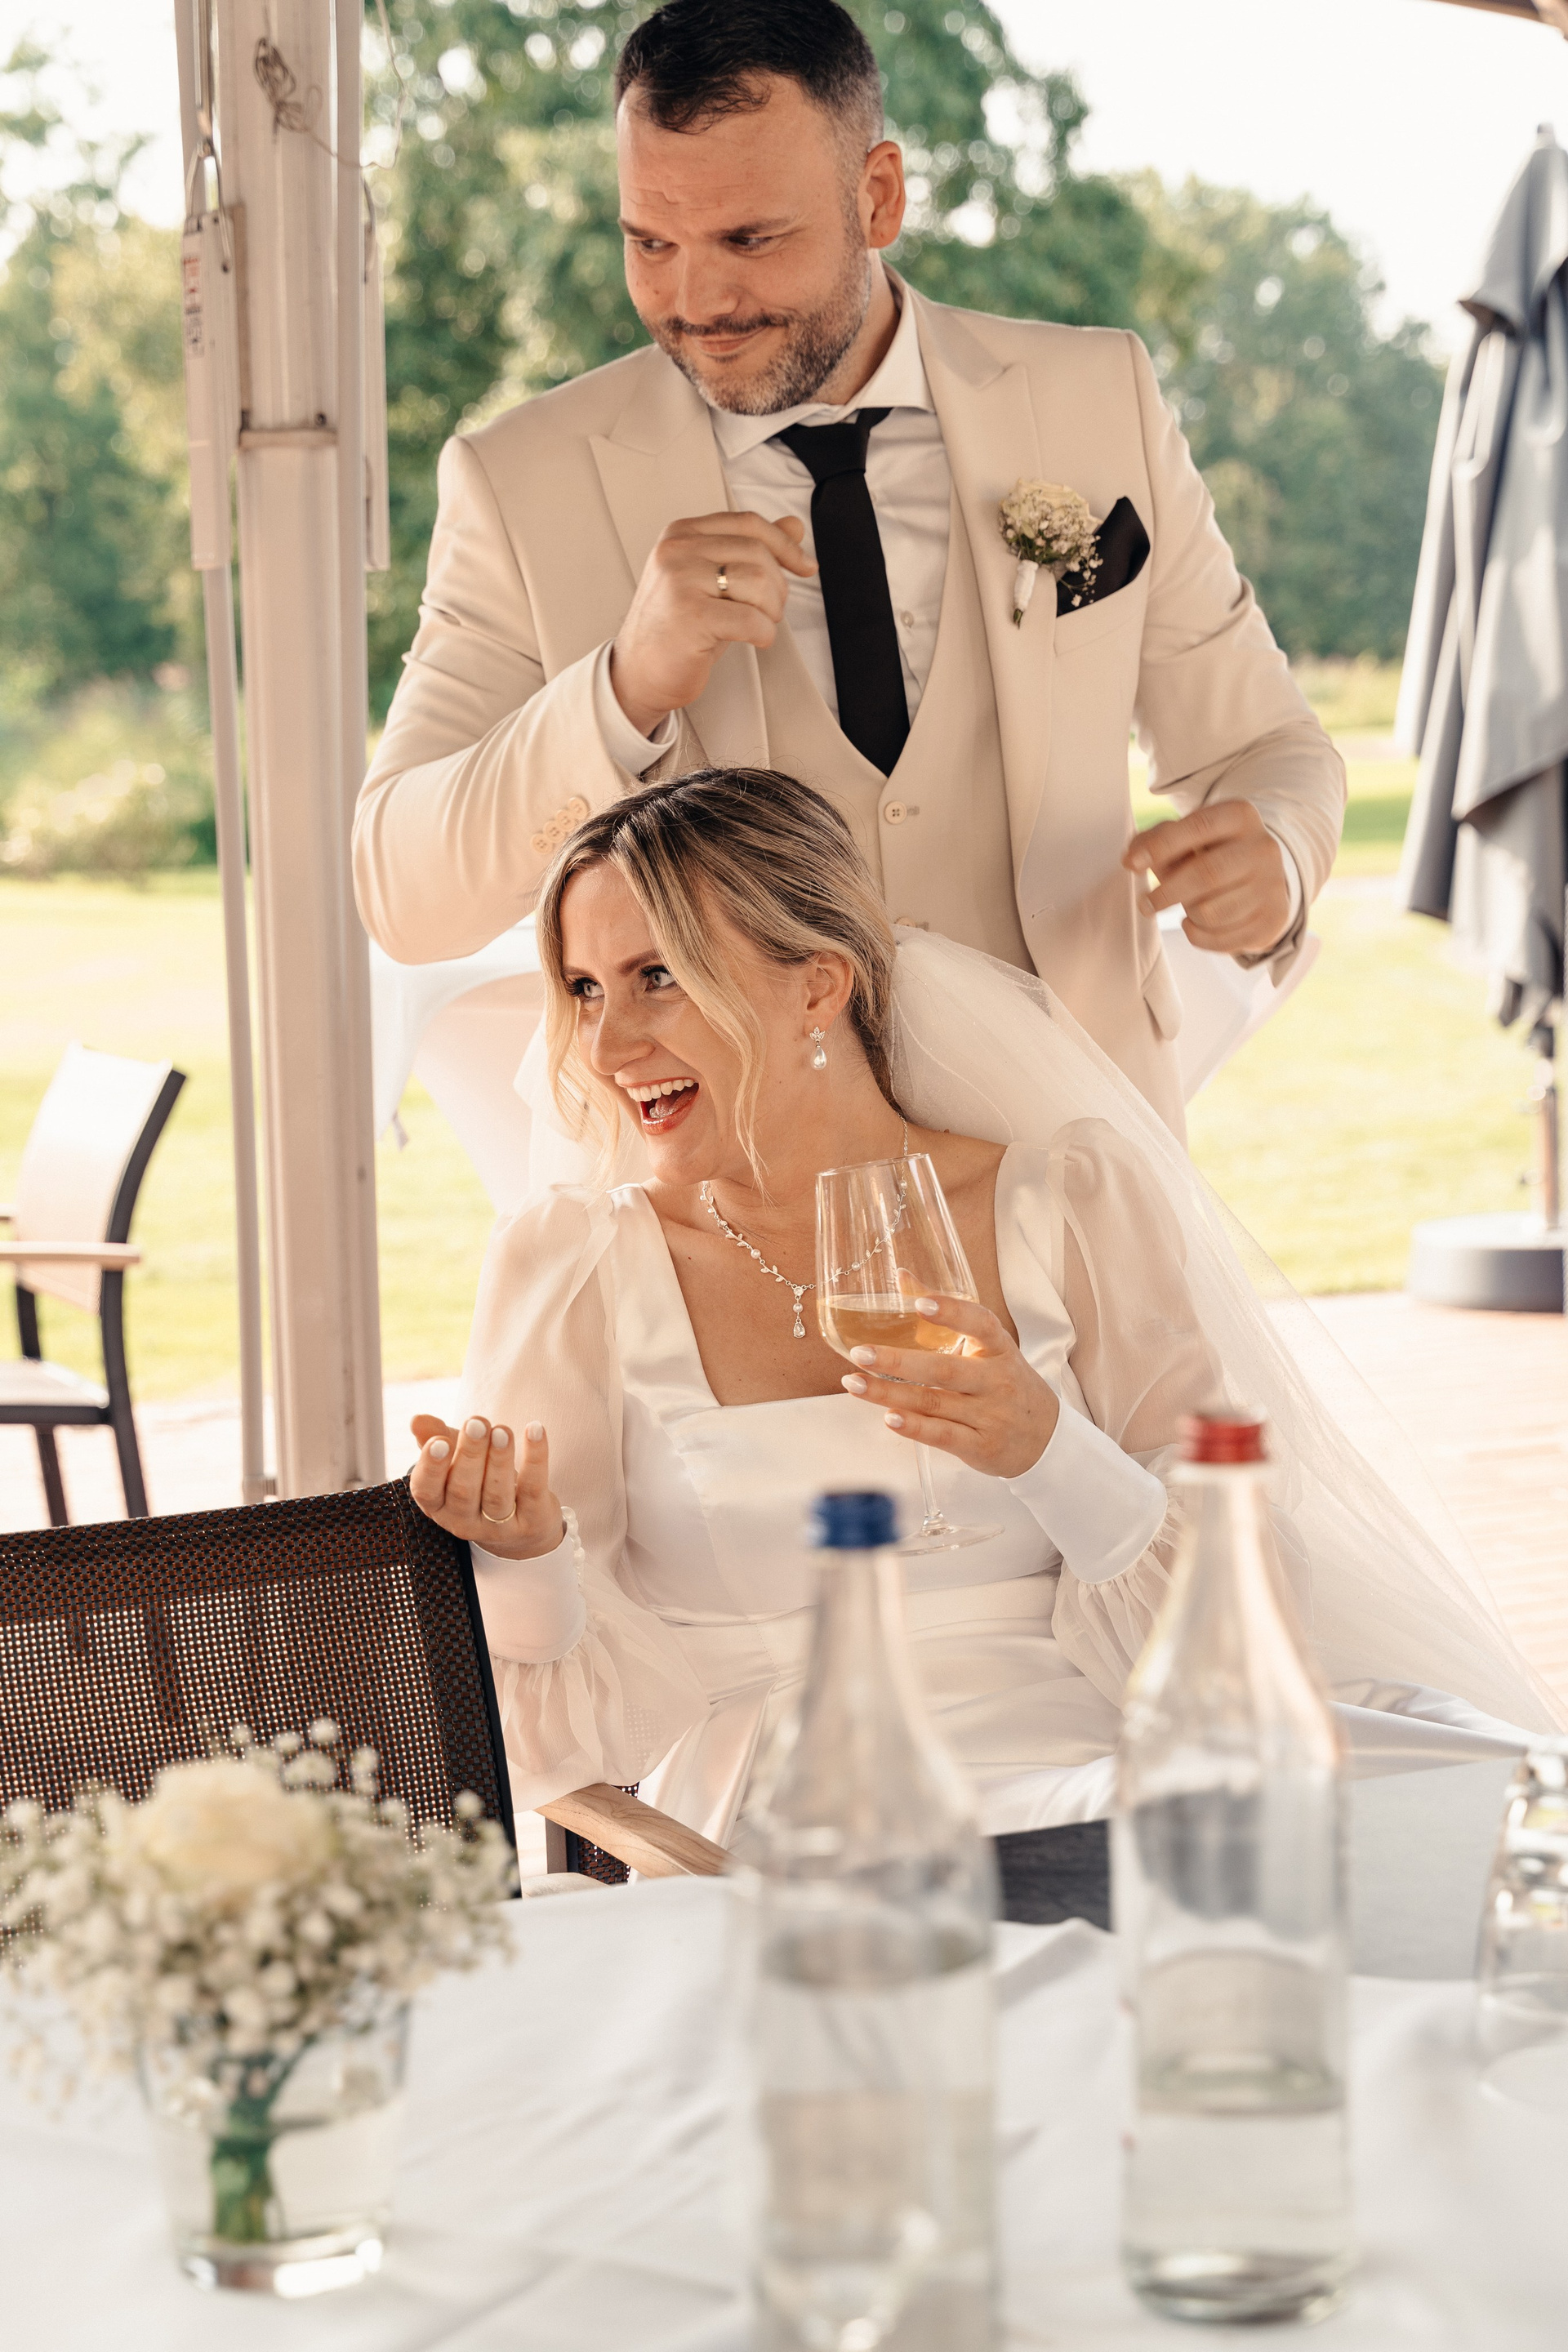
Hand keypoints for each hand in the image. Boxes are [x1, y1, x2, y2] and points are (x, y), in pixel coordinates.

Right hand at [408, 1413, 565, 1560]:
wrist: (520, 1527)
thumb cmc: (479, 1484)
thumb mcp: (454, 1462)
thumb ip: (435, 1439)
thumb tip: (417, 1420)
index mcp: (439, 1506)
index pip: (426, 1491)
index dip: (432, 1467)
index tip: (439, 1441)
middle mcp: (464, 1521)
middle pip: (464, 1490)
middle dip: (470, 1454)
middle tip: (476, 1423)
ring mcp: (499, 1526)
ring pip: (497, 1494)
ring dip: (499, 1459)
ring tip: (502, 1431)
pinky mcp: (532, 1521)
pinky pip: (532, 1488)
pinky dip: (535, 1458)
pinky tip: (534, 1430)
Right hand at [609, 511, 816, 733]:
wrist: (638, 673)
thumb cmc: (678, 628)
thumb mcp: (714, 580)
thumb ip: (750, 550)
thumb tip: (794, 525)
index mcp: (682, 534)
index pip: (748, 523)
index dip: (785, 545)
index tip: (805, 566)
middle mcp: (678, 550)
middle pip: (758, 553)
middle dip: (778, 586)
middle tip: (771, 610)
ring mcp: (681, 581)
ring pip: (759, 582)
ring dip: (772, 610)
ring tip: (759, 625)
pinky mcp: (691, 615)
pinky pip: (752, 619)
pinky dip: (764, 633)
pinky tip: (754, 640)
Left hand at [838, 1294, 1059, 1479]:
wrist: (1046, 1439)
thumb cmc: (1006, 1383)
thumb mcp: (989, 1348)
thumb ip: (948, 1314)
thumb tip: (902, 1277)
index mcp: (1000, 1349)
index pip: (981, 1324)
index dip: (951, 1311)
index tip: (919, 1302)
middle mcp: (997, 1380)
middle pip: (946, 1369)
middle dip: (899, 1361)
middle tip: (860, 1353)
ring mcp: (990, 1416)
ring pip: (935, 1403)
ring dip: (890, 1394)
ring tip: (854, 1383)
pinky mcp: (981, 1447)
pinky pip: (943, 1436)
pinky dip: (915, 1427)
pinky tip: (888, 1418)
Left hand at [1122, 801, 1291, 954]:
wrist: (1261, 880)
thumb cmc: (1213, 853)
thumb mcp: (1189, 836)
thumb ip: (1156, 839)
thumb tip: (1131, 858)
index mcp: (1241, 816)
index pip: (1198, 826)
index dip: (1161, 846)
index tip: (1132, 864)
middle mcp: (1263, 848)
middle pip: (1206, 874)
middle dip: (1167, 893)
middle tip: (1146, 904)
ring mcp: (1273, 885)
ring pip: (1212, 912)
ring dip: (1189, 913)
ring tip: (1189, 905)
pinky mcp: (1274, 919)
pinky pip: (1222, 939)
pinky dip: (1199, 935)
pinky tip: (1198, 923)